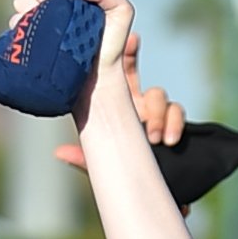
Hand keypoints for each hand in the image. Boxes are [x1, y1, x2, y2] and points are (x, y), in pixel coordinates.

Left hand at [59, 24, 182, 172]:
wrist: (151, 198)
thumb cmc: (124, 179)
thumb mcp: (101, 167)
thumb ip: (84, 159)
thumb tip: (59, 153)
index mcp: (119, 108)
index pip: (115, 75)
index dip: (117, 55)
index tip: (116, 40)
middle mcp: (137, 107)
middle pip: (134, 70)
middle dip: (132, 54)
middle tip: (129, 43)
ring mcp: (157, 117)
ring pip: (160, 95)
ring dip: (156, 110)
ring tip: (153, 136)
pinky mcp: (176, 128)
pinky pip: (178, 113)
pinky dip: (174, 123)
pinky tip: (169, 140)